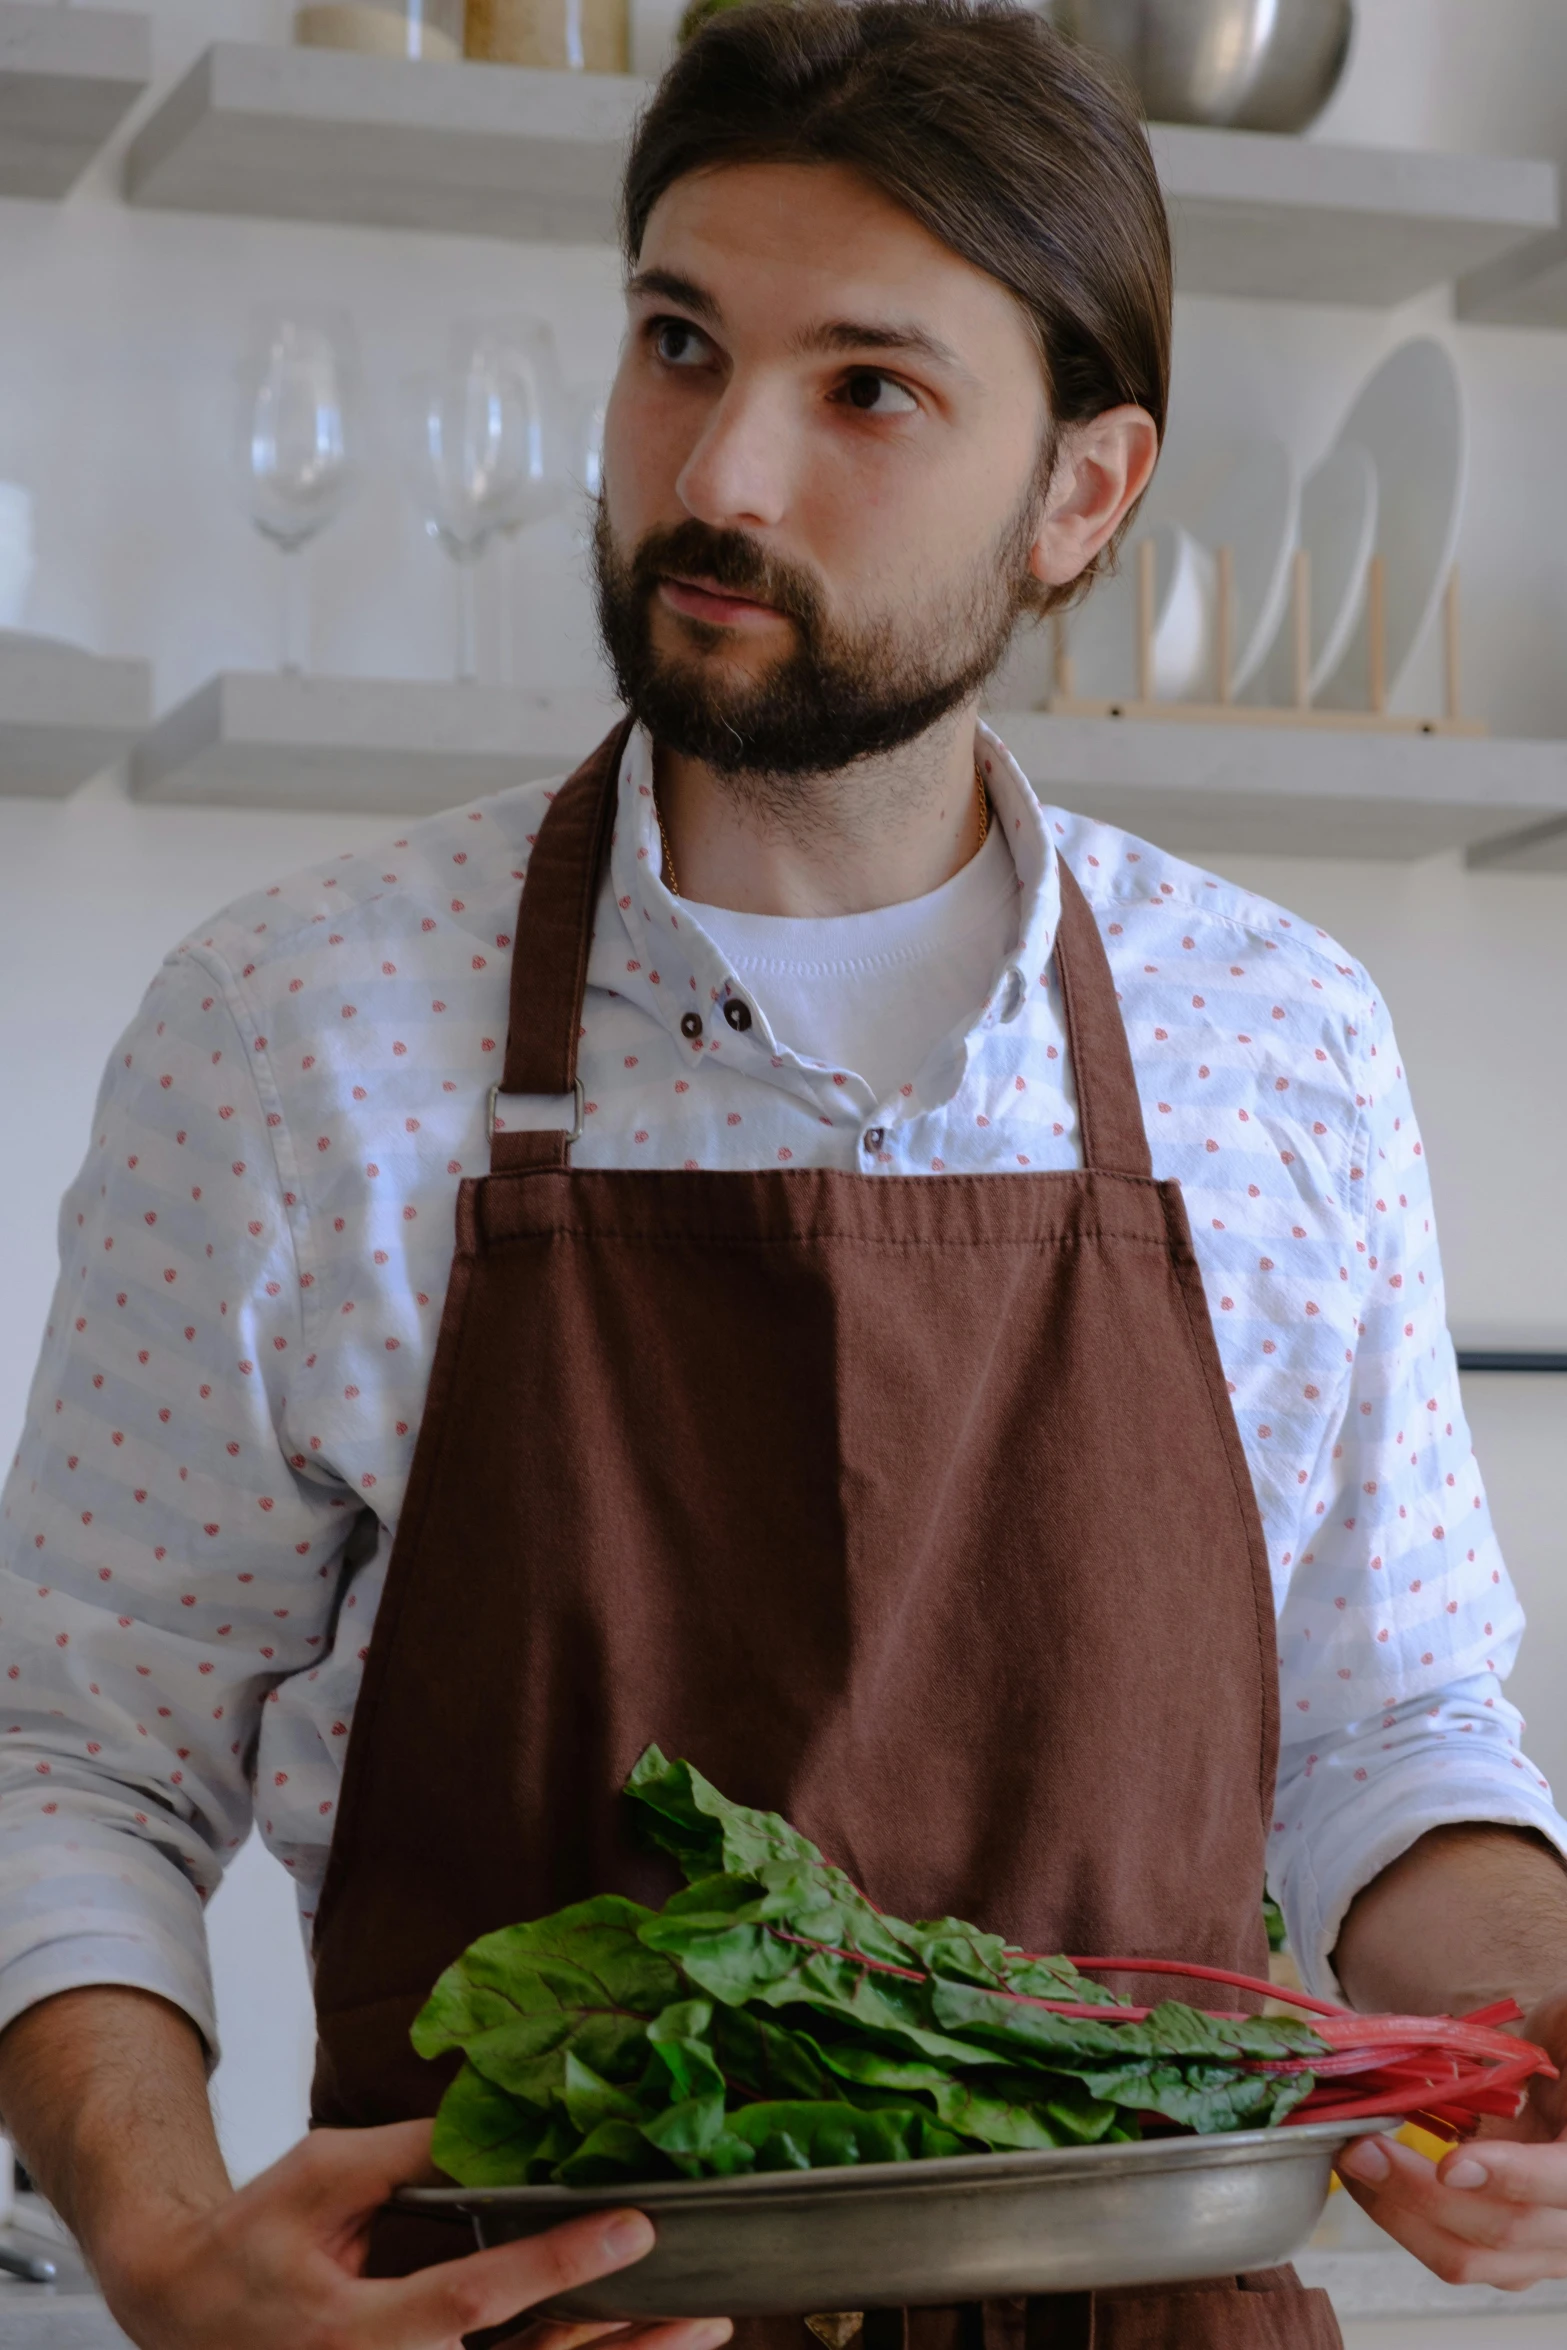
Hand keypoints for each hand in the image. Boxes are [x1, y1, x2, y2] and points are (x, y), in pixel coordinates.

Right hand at [94, 2117, 733, 2349]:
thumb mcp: (322, 2175)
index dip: (558, 2266)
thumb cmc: (253, 2238)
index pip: (475, 2301)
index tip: (634, 2229)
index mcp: (359, 2331)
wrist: (189, 2312)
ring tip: (703, 2328)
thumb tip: (497, 2113)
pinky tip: (640, 2343)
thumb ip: (409, 2151)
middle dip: (620, 2336)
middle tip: (704, 2300)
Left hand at [1336, 1984, 1566, 2289]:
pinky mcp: (1507, 2251)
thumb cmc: (1566, 2046)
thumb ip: (1545, 2048)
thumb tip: (1512, 2033)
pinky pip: (1453, 2252)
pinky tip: (1366, 2179)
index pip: (1563, 2182)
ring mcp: (1544, 2246)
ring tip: (1349, 2160)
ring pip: (1469, 2257)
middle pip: (1505, 2230)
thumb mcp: (1566, 2030)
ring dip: (1397, 2213)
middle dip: (1421, 2194)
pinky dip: (1401, 2220)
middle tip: (1359, 2148)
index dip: (1509, 2177)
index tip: (1450, 2164)